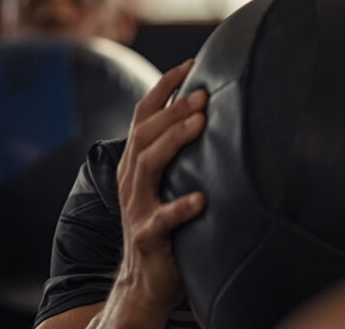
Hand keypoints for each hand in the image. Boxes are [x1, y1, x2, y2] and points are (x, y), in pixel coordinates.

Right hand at [101, 60, 207, 326]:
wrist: (144, 281)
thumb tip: (211, 116)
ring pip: (148, 165)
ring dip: (174, 141)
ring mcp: (137, 207)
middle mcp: (132, 180)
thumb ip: (179, 154)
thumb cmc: (166, 225)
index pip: (144, 115)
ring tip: (200, 125)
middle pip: (145, 134)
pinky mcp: (148, 236)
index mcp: (137, 163)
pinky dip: (179, 208)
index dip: (164, 88)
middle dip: (173, 109)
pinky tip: (200, 199)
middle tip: (202, 93)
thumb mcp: (168, 183)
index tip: (189, 64)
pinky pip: (161, 220)